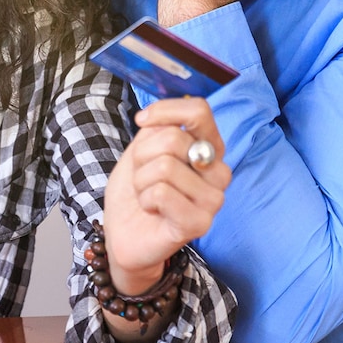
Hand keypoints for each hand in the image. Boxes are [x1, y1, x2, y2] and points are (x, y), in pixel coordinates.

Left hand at [101, 97, 230, 293]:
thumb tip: (154, 119)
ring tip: (148, 195)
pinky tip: (152, 210)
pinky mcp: (200, 223)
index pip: (199, 110)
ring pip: (164, 167)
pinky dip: (145, 199)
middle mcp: (218, 171)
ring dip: (141, 180)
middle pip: (174, 139)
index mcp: (208, 148)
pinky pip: (161, 193)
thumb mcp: (142, 148)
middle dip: (143, 155)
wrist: (124, 232)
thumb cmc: (137, 188)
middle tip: (144, 176)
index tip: (142, 121)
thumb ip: (156, 128)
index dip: (165, 111)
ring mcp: (213, 199)